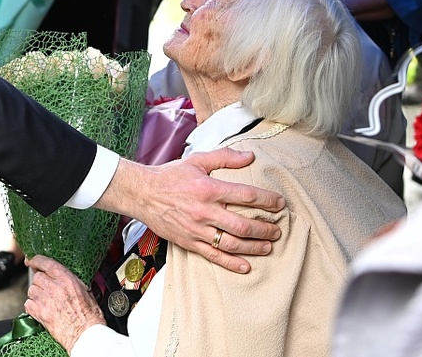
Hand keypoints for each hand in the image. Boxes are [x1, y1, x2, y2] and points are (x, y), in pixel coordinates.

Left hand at [24, 255, 105, 352]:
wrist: (85, 334)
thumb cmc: (89, 316)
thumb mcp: (86, 291)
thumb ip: (72, 281)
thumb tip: (65, 277)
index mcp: (67, 279)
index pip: (46, 263)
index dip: (36, 260)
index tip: (31, 261)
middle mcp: (55, 288)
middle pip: (37, 277)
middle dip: (40, 282)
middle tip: (46, 288)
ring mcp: (46, 300)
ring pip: (31, 290)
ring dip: (36, 294)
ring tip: (46, 301)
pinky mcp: (40, 313)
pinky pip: (28, 304)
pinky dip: (32, 306)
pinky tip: (40, 309)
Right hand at [95, 150, 284, 273]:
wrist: (142, 194)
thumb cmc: (170, 175)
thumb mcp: (197, 160)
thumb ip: (224, 157)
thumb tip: (250, 156)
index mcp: (208, 189)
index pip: (245, 195)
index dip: (266, 200)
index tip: (280, 203)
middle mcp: (204, 211)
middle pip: (242, 225)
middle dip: (264, 229)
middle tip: (277, 229)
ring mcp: (197, 230)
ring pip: (231, 244)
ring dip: (253, 247)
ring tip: (268, 246)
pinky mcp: (189, 242)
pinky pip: (214, 256)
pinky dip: (232, 263)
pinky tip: (246, 265)